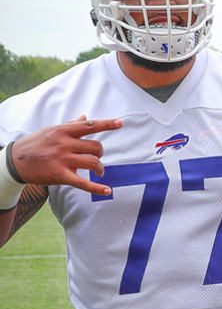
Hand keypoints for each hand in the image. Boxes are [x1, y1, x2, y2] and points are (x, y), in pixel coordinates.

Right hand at [8, 116, 122, 194]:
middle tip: (97, 157)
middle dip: (100, 152)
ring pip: (93, 162)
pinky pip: (83, 182)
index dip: (107, 124)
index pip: (90, 125)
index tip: (120, 123)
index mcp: (63, 131)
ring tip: (99, 171)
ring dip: (100, 168)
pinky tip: (107, 191)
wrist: (14, 162)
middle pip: (95, 147)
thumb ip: (70, 125)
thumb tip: (86, 117)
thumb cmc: (35, 144)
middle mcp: (64, 144)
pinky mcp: (60, 175)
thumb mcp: (51, 131)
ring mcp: (62, 160)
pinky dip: (97, 188)